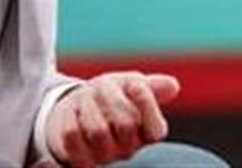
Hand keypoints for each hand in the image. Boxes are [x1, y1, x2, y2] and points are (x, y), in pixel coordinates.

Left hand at [46, 72, 179, 167]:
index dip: (145, 103)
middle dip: (109, 95)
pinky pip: (73, 135)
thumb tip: (172, 85)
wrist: (73, 110)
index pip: (157, 129)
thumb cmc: (106, 96)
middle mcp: (127, 148)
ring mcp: (102, 155)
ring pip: (98, 129)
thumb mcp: (127, 84)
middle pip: (126, 123)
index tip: (133, 85)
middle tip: (99, 87)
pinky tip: (71, 111)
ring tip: (84, 98)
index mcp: (146, 133)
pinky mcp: (77, 157)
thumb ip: (149, 86)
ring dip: (87, 104)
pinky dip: (69, 115)